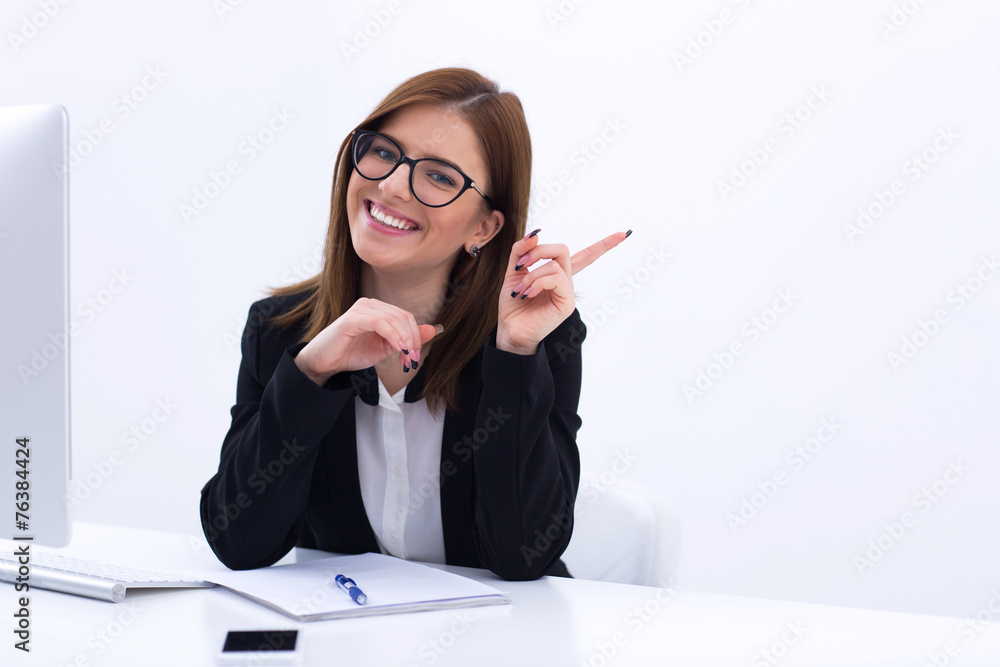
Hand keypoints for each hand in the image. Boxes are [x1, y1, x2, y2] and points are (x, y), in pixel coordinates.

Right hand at [294, 298, 442, 385]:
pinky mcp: (352, 318)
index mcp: (378, 309)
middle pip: (403, 317)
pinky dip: (393, 336)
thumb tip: (434, 329)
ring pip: (394, 319)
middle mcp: (370, 304)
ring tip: (405, 358)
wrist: (325, 362)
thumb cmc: (351, 353)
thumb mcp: (385, 348)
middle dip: (412, 340)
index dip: (416, 337)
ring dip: (405, 340)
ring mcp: (361, 309)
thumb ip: (407, 339)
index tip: (413, 358)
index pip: (406, 317)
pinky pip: (380, 323)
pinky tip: (397, 349)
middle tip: (411, 360)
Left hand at [497, 229, 630, 354]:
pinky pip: (556, 279)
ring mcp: (568, 292)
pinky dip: (538, 282)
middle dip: (539, 250)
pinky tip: (528, 293)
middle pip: (563, 249)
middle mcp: (565, 282)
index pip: (585, 256)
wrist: (510, 329)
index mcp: (556, 274)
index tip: (623, 234)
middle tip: (521, 263)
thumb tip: (535, 233)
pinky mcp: (567, 303)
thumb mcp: (514, 271)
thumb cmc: (513, 303)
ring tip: (521, 290)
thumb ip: (521, 251)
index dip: (604, 245)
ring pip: (555, 265)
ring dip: (532, 274)